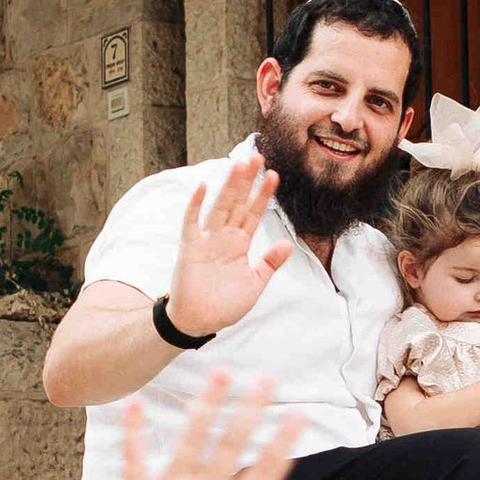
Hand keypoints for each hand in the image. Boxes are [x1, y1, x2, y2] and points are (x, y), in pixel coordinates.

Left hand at [104, 376, 299, 479]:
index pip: (266, 474)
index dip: (283, 443)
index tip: (299, 414)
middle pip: (232, 445)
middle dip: (252, 409)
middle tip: (267, 378)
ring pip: (191, 440)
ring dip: (206, 405)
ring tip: (218, 373)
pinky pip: (135, 459)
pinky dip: (133, 432)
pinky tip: (134, 403)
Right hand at [162, 155, 289, 340]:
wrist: (200, 322)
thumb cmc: (225, 305)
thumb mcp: (255, 283)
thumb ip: (270, 263)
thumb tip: (288, 244)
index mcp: (240, 245)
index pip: (254, 214)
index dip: (263, 195)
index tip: (274, 176)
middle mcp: (224, 237)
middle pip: (237, 203)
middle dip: (247, 181)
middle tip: (257, 157)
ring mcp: (206, 240)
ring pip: (219, 207)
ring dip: (228, 187)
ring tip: (238, 165)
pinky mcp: (190, 248)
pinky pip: (192, 223)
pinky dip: (196, 205)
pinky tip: (202, 187)